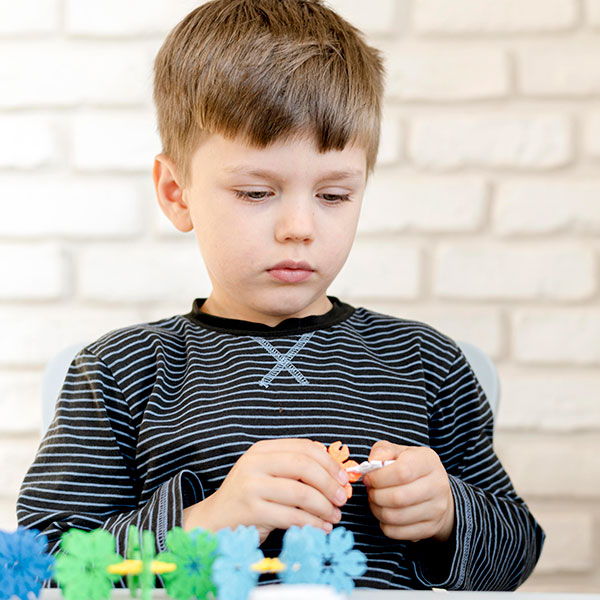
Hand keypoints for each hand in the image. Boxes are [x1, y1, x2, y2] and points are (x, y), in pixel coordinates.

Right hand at [182, 438, 349, 542]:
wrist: (214, 520)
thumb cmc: (249, 498)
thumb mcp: (269, 474)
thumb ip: (295, 468)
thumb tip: (335, 469)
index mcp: (262, 450)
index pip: (303, 447)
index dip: (329, 462)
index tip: (344, 477)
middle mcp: (256, 463)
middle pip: (304, 466)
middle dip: (329, 483)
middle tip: (342, 498)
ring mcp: (252, 486)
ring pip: (301, 493)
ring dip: (324, 507)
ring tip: (334, 516)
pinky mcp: (252, 511)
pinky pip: (292, 516)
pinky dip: (312, 523)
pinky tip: (321, 528)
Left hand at [362, 440, 454, 542]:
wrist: (438, 491)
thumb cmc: (413, 468)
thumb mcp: (400, 452)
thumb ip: (383, 451)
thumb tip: (372, 461)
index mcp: (428, 461)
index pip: (401, 472)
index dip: (378, 477)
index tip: (368, 478)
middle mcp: (437, 485)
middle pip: (397, 498)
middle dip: (375, 495)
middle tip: (370, 490)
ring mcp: (436, 509)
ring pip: (395, 517)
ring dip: (377, 510)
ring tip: (376, 501)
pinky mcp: (430, 528)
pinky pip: (398, 532)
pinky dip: (384, 524)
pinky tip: (385, 513)